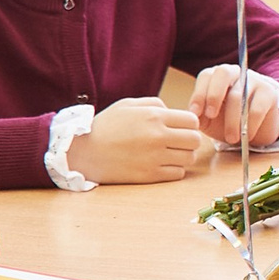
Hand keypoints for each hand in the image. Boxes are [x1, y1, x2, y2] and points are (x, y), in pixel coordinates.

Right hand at [65, 97, 208, 184]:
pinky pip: (178, 173)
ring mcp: (154, 157)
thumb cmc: (105, 126)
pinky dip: (174, 170)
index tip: (180, 128)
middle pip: (196, 140)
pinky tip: (161, 164)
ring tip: (170, 153)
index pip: (192, 120)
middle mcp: (157, 136)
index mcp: (153, 116)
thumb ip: (154, 104)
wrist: (82, 152)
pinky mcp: (150, 175)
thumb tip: (174, 111)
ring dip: (183, 156)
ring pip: (190, 158)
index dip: (189, 124)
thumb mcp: (128, 105)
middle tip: (178, 142)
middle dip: (190, 140)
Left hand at [190, 66, 278, 147]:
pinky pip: (256, 108)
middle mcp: (235, 73)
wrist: (255, 129)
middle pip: (223, 73)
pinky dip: (250, 125)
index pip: (206, 76)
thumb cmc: (226, 120)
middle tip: (211, 116)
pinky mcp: (269, 93)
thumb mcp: (208, 119)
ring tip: (231, 139)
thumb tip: (192, 115)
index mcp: (216, 76)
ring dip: (232, 120)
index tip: (195, 113)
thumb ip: (199, 114)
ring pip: (238, 95)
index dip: (199, 93)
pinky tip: (246, 136)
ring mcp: (254, 81)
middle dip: (214, 95)